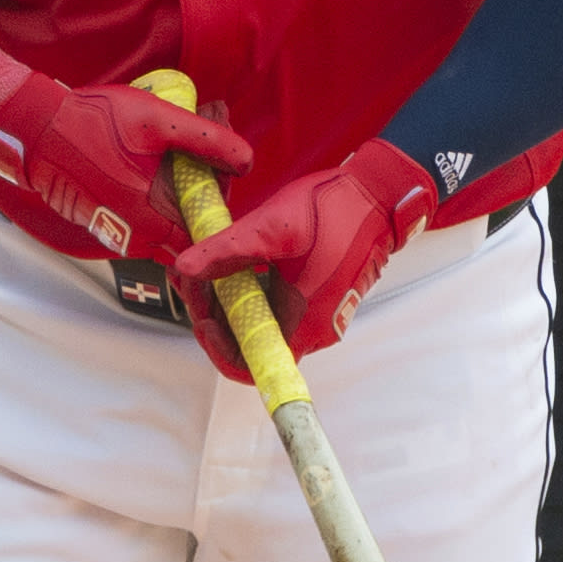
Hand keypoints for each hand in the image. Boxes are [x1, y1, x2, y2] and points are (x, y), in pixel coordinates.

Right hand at [0, 36, 249, 254]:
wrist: (33, 126)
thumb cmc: (93, 120)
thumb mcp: (158, 120)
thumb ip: (206, 140)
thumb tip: (246, 160)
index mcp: (150, 217)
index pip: (202, 237)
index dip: (218, 213)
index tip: (222, 183)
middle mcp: (132, 235)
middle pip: (183, 231)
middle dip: (200, 196)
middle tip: (206, 153)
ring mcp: (112, 231)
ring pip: (161, 226)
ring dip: (178, 194)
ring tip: (185, 148)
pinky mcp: (99, 221)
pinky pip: (139, 220)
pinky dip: (154, 196)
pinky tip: (157, 158)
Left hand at [170, 139, 438, 380]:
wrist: (378, 195)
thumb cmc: (334, 209)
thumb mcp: (273, 227)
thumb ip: (227, 251)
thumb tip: (184, 267)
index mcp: (303, 321)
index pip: (251, 367)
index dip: (218, 349)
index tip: (202, 315)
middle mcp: (312, 328)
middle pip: (250, 344)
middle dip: (215, 314)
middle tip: (193, 278)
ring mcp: (317, 315)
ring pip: (260, 324)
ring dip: (229, 301)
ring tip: (206, 267)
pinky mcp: (318, 300)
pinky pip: (276, 309)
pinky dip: (249, 293)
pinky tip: (233, 263)